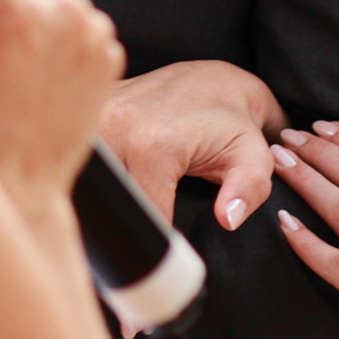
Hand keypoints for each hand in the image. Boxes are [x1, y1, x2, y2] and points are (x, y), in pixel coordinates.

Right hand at [100, 56, 284, 237]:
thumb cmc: (236, 121)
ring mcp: (97, 115)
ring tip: (128, 207)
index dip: (155, 245)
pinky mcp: (89, 110)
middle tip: (145, 234)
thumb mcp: (253, 155)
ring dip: (108, 196)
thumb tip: (228, 219)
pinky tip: (116, 180)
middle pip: (109, 200)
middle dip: (126, 221)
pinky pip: (85, 156)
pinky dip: (98, 174)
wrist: (215, 78)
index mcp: (153, 145)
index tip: (165, 260)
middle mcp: (116, 126)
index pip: (140, 217)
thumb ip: (249, 189)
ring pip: (92, 181)